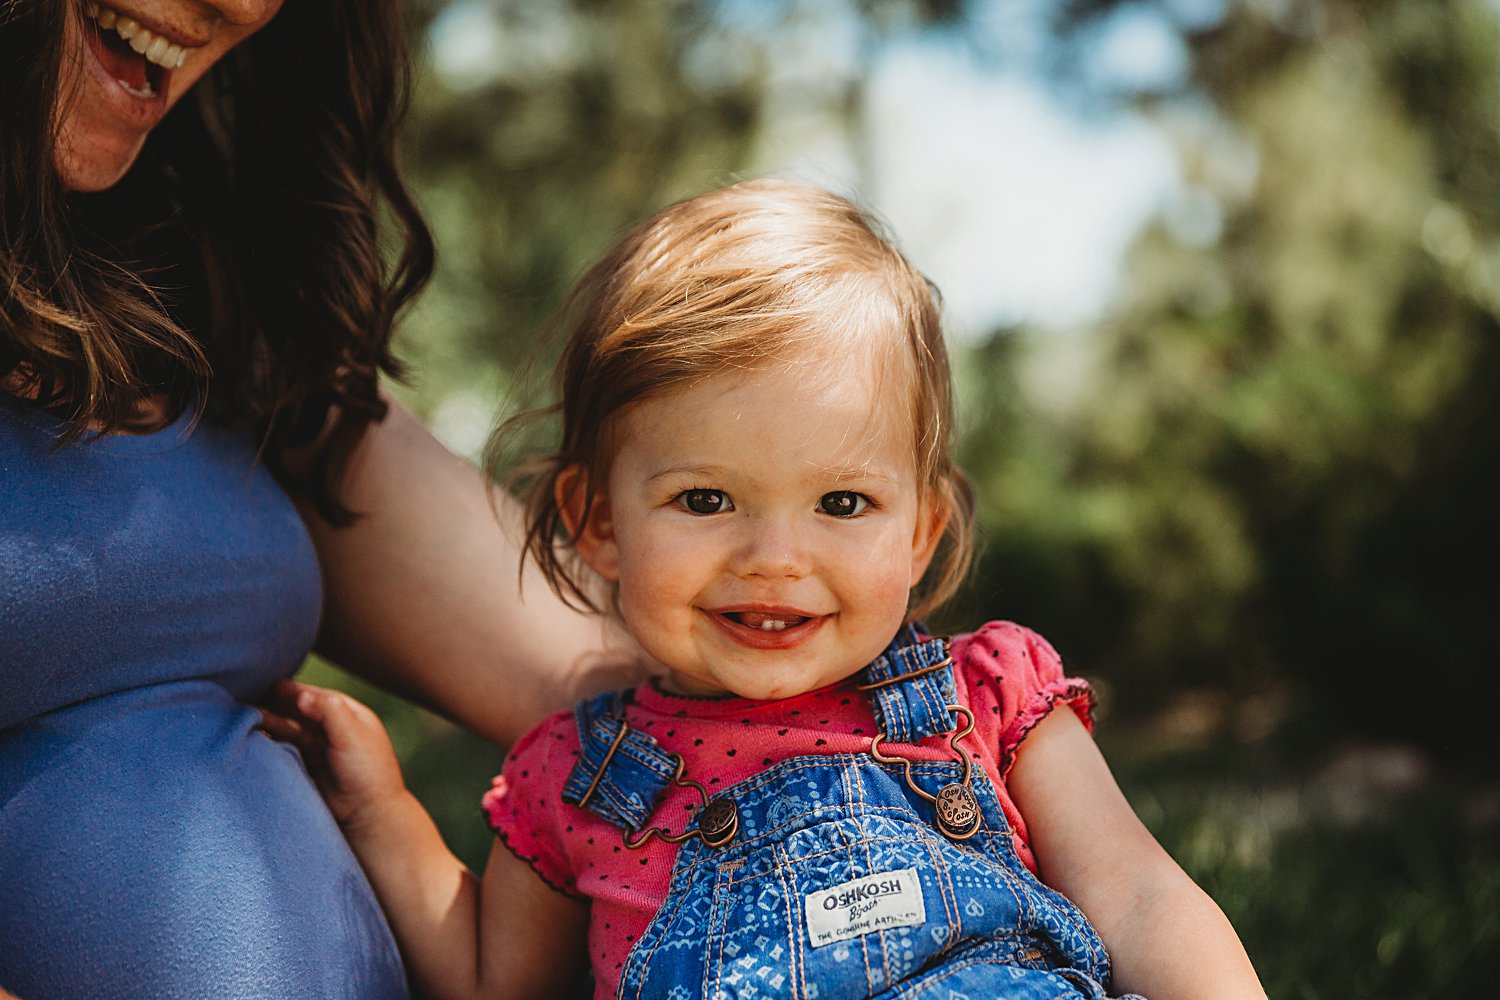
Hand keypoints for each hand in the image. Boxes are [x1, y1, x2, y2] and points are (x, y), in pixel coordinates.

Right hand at [258, 678, 408, 829]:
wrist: (367, 814)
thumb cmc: (367, 771)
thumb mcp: (352, 734)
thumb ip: (329, 711)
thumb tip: (301, 695)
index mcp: (345, 712)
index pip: (311, 695)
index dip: (288, 690)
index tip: (261, 684)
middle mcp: (328, 726)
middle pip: (294, 709)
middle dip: (272, 704)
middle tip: (244, 701)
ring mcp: (315, 746)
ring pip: (285, 728)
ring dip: (267, 723)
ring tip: (244, 721)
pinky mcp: (304, 765)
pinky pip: (281, 748)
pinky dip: (268, 742)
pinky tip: (252, 738)